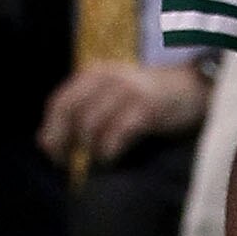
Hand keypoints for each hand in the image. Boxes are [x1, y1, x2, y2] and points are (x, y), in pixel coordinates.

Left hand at [38, 61, 209, 168]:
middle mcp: (107, 77)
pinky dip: (109, 152)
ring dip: (90, 149)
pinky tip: (112, 159)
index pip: (59, 102)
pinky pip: (116, 135)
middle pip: (70, 113)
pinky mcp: (146, 108)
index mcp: (95, 74)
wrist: (193, 88)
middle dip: (63, 141)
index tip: (53, 154)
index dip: (51, 130)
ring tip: (99, 158)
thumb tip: (43, 141)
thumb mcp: (111, 96)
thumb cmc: (148, 97)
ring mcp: (127, 91)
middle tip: (66, 162)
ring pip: (91, 126)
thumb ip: (81, 112)